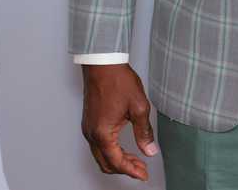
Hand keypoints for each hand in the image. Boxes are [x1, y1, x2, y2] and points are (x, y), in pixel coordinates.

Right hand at [81, 63, 159, 180]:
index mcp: (103, 133)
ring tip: (135, 159)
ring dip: (117, 160)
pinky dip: (110, 150)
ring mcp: (88, 127)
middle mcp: (91, 133)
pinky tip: (122, 146)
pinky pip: (98, 144)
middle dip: (124, 169)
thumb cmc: (117, 80)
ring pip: (100, 155)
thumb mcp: (138, 107)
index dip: (132, 171)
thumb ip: (144, 132)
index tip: (143, 174)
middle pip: (106, 163)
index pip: (117, 162)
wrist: (102, 63)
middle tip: (141, 168)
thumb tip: (149, 150)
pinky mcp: (89, 121)